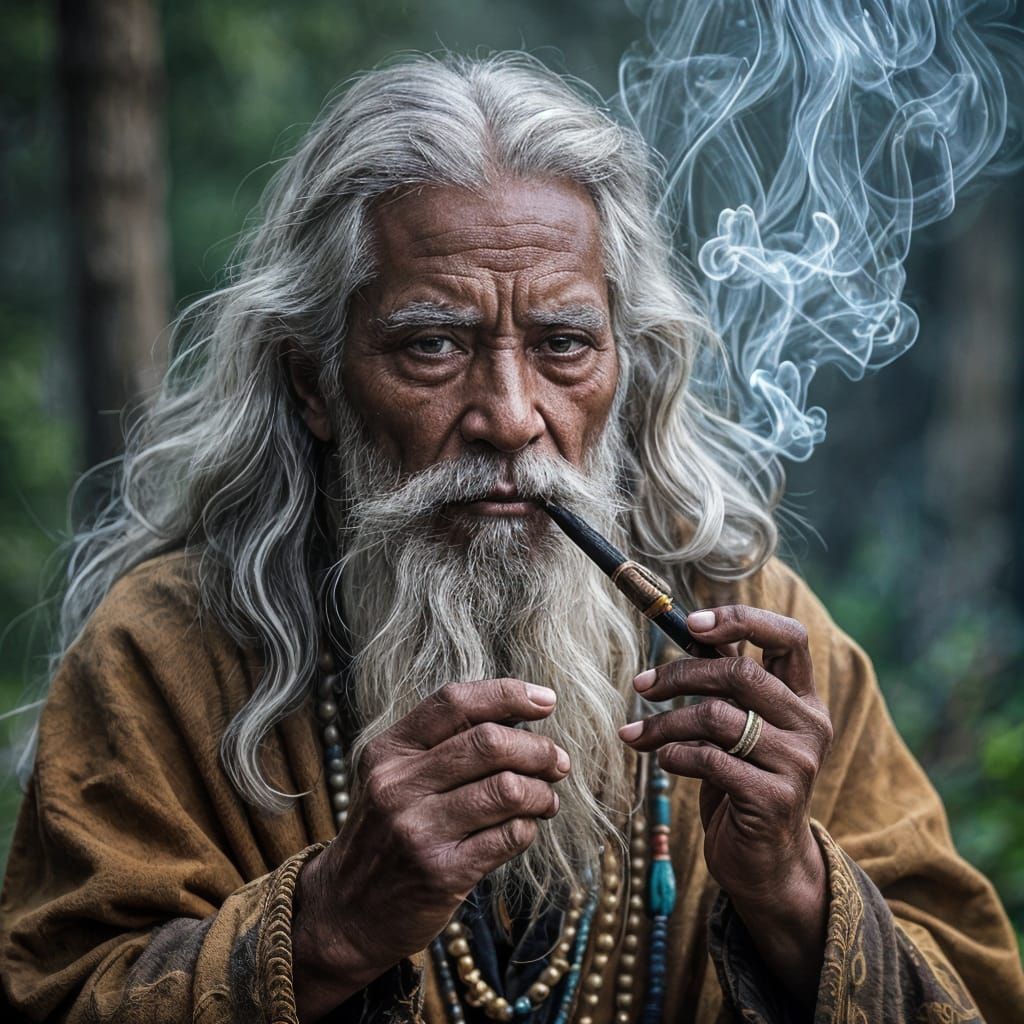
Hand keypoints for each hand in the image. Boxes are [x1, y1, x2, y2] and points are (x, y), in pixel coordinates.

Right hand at [292, 678, 568, 1021]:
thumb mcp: (392, 777)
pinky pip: (508, 836)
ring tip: (546, 799)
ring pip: (507, 789)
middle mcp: (399, 785)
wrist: (345, 911)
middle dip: (537, 749)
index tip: (546, 701)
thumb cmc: (384, 833)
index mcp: (389, 751)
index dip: (509, 694)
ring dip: (541, 792)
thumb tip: (519, 716)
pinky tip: (524, 829)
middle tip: (558, 761)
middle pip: (490, 742)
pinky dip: (528, 828)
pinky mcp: (441, 872)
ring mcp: (418, 829)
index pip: (455, 702)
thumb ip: (441, 744)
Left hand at [619, 605, 832, 1005]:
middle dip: (679, 674)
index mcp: (804, 697)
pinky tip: (663, 760)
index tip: (691, 623)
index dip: (740, 620)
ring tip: (635, 734)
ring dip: (664, 721)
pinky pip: (710, 759)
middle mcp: (809, 724)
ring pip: (716, 716)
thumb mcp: (738, 726)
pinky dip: (674, 754)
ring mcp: (796, 762)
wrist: (764, 861)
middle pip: (739, 672)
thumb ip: (724, 684)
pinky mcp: (774, 798)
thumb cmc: (741, 780)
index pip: (789, 636)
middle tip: (641, 684)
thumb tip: (683, 628)